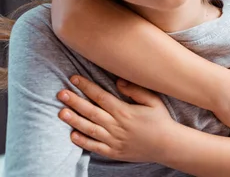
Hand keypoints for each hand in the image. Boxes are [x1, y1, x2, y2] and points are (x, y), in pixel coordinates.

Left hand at [57, 75, 175, 162]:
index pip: (101, 96)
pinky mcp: (113, 152)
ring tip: (61, 112)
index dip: (87, 87)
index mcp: (125, 111)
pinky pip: (94, 147)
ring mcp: (114, 140)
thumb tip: (118, 81)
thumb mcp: (153, 100)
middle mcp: (116, 126)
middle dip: (75, 101)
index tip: (74, 79)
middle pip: (91, 111)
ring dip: (74, 120)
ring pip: (89, 129)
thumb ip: (136, 90)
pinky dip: (83, 141)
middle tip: (61, 93)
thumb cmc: (161, 120)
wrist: (167, 145)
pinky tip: (72, 135)